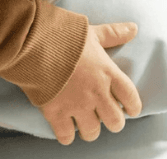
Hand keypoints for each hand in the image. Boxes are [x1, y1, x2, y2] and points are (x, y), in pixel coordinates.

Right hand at [39, 21, 141, 145]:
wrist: (33, 41)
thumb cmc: (63, 34)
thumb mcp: (91, 31)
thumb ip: (113, 33)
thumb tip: (134, 28)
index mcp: (107, 72)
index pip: (131, 98)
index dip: (133, 106)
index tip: (129, 108)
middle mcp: (96, 93)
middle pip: (115, 122)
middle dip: (111, 120)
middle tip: (103, 113)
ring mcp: (76, 105)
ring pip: (92, 132)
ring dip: (89, 128)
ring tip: (83, 120)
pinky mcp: (56, 113)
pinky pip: (67, 137)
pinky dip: (66, 134)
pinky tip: (64, 125)